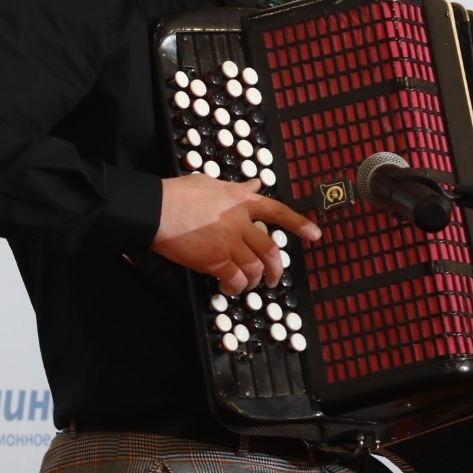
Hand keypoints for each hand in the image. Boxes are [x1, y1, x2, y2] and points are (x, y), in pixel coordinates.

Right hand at [151, 175, 320, 296]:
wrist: (157, 210)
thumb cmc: (179, 194)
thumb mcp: (212, 184)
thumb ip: (237, 189)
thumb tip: (254, 185)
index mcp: (241, 201)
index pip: (277, 211)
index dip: (299, 224)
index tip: (315, 235)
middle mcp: (240, 222)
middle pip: (270, 250)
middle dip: (276, 269)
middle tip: (274, 279)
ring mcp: (228, 242)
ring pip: (255, 267)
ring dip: (255, 280)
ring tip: (247, 285)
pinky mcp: (214, 260)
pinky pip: (235, 279)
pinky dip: (235, 287)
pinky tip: (229, 288)